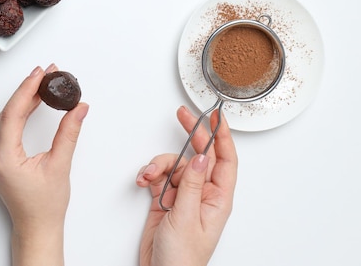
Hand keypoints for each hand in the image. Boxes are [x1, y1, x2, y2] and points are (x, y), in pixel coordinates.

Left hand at [0, 64, 88, 265]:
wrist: (35, 226)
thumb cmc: (44, 205)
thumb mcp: (60, 165)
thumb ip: (68, 132)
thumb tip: (78, 108)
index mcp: (2, 158)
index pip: (13, 112)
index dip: (27, 89)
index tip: (40, 73)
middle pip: (8, 112)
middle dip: (28, 90)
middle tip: (47, 74)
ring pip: (6, 118)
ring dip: (24, 100)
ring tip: (43, 84)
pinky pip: (5, 127)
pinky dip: (19, 113)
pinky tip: (32, 102)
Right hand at [136, 106, 237, 265]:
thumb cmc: (183, 258)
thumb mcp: (187, 217)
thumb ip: (191, 185)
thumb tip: (200, 157)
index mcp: (217, 198)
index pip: (225, 159)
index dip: (221, 135)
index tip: (215, 116)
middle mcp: (202, 193)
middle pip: (199, 155)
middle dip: (191, 135)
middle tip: (183, 116)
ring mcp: (183, 195)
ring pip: (173, 165)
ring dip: (158, 165)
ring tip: (148, 176)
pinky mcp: (165, 199)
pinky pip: (158, 176)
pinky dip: (149, 175)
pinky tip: (143, 181)